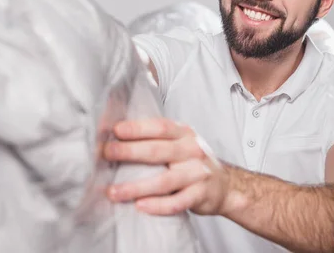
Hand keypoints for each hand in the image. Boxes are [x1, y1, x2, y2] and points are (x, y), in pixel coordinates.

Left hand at [103, 118, 229, 215]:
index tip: (116, 130)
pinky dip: (157, 205)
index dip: (138, 128)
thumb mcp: (181, 142)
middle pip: (158, 151)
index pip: (160, 127)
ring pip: (164, 181)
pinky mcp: (201, 195)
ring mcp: (198, 173)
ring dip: (135, 187)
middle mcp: (192, 150)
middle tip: (107, 154)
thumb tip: (118, 137)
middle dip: (129, 151)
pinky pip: (176, 202)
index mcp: (184, 134)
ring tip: (113, 191)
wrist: (226, 185)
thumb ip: (157, 138)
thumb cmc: (193, 162)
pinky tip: (140, 206)